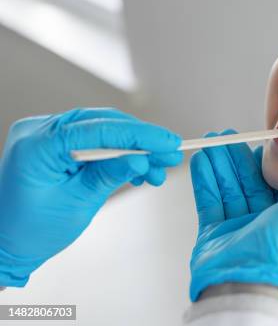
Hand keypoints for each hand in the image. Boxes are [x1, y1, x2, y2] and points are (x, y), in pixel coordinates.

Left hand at [0, 108, 182, 286]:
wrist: (7, 242)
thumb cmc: (30, 230)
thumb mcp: (76, 204)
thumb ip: (109, 176)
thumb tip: (141, 160)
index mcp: (37, 146)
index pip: (97, 130)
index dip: (138, 135)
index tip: (167, 142)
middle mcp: (40, 131)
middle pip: (102, 124)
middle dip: (141, 140)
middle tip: (171, 153)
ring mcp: (47, 134)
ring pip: (102, 130)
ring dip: (134, 148)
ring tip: (159, 169)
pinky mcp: (57, 142)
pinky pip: (95, 139)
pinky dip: (119, 153)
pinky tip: (139, 169)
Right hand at [189, 130, 277, 308]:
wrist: (250, 279)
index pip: (275, 183)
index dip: (266, 163)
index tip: (259, 144)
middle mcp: (263, 222)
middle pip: (248, 181)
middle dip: (237, 158)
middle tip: (228, 136)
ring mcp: (237, 227)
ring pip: (228, 187)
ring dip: (220, 163)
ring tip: (212, 140)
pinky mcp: (214, 233)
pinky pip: (210, 200)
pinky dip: (205, 180)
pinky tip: (203, 160)